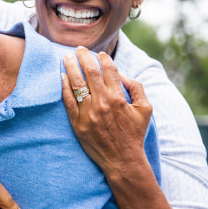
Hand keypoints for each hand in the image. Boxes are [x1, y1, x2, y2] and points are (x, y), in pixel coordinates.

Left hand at [60, 47, 152, 173]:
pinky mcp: (78, 123)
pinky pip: (68, 101)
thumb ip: (136, 88)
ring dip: (71, 67)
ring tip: (66, 57)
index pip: (109, 70)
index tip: (99, 53)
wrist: (122, 160)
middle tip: (78, 48)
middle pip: (90, 72)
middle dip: (84, 56)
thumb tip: (122, 74)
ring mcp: (88, 113)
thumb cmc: (135, 134)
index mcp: (119, 98)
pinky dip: (64, 87)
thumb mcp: (145, 109)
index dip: (103, 58)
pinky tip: (62, 76)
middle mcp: (102, 103)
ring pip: (76, 84)